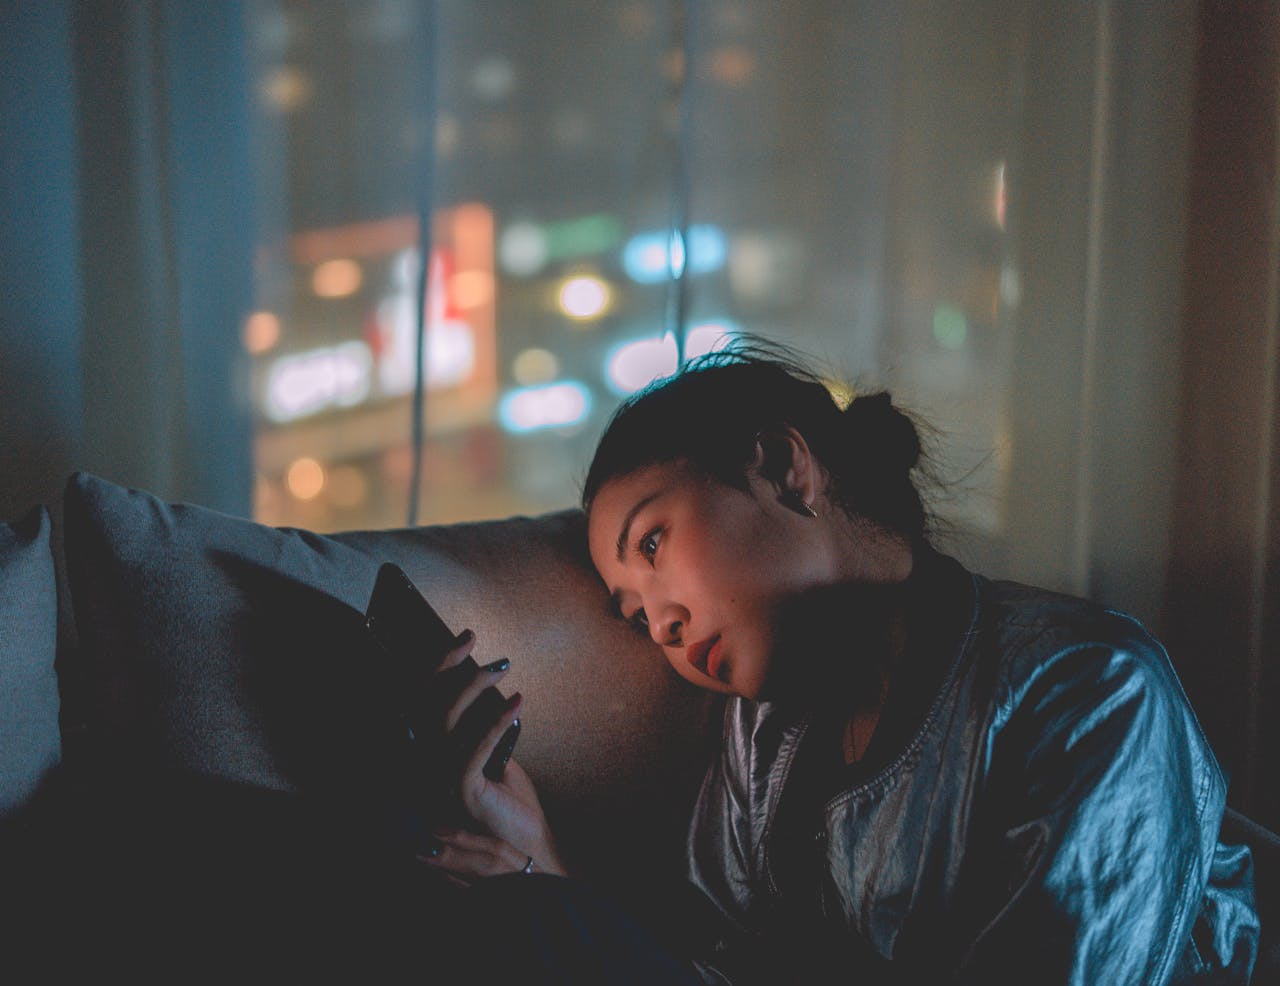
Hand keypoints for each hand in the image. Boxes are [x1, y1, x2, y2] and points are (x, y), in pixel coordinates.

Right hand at [422, 631, 567, 878]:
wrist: (528, 851)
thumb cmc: (512, 806)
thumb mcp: (495, 760)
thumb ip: (483, 734)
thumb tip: (486, 696)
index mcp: (432, 759)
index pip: (423, 705)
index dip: (439, 670)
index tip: (465, 640)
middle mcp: (427, 769)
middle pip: (426, 707)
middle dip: (449, 666)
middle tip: (474, 639)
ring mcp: (440, 782)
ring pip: (445, 721)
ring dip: (474, 686)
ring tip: (502, 667)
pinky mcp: (461, 794)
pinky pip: (475, 748)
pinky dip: (496, 722)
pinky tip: (518, 703)